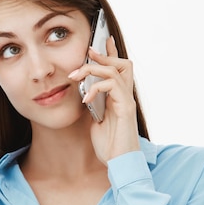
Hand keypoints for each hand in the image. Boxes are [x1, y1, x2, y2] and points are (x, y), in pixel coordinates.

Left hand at [69, 36, 140, 162]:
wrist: (119, 163)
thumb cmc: (109, 146)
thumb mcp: (95, 121)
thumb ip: (93, 106)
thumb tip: (83, 93)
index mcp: (118, 98)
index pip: (118, 70)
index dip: (111, 54)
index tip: (101, 41)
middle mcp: (125, 97)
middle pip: (123, 63)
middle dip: (103, 56)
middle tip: (86, 54)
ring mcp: (127, 101)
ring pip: (116, 70)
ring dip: (93, 69)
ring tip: (76, 76)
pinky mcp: (126, 108)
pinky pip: (112, 86)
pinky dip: (96, 88)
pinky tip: (86, 99)